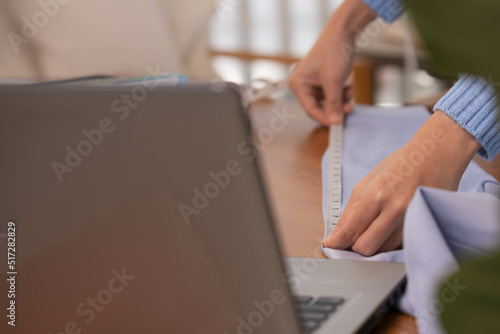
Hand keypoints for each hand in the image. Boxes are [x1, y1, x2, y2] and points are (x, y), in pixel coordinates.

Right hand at [288, 0, 375, 124]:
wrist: (343, 32)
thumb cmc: (333, 52)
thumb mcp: (334, 82)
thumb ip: (333, 104)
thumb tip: (334, 122)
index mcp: (298, 85)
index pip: (310, 109)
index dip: (324, 118)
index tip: (337, 123)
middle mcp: (303, 85)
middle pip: (318, 107)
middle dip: (334, 108)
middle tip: (348, 110)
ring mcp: (313, 83)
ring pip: (327, 102)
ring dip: (340, 101)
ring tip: (350, 95)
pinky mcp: (323, 80)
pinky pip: (331, 94)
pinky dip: (341, 94)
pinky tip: (348, 89)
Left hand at [322, 111, 480, 255]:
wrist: (437, 153)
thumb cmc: (402, 164)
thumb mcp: (369, 180)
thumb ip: (353, 208)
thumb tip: (339, 232)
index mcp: (375, 195)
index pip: (350, 230)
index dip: (337, 242)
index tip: (331, 245)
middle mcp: (393, 209)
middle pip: (366, 247)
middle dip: (355, 247)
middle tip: (352, 240)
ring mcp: (411, 218)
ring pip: (384, 249)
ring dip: (375, 244)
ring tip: (374, 230)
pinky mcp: (424, 223)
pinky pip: (402, 244)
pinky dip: (392, 241)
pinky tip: (390, 230)